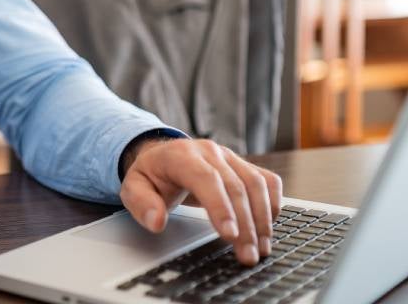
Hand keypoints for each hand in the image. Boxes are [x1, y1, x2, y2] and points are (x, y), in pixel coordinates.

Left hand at [120, 138, 281, 265]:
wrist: (163, 156)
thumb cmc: (151, 175)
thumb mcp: (133, 188)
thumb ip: (141, 204)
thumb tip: (156, 221)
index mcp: (180, 155)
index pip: (205, 178)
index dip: (220, 206)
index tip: (229, 235)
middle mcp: (209, 152)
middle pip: (235, 186)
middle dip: (245, 224)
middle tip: (248, 255)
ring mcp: (230, 157)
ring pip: (256, 184)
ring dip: (262, 219)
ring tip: (261, 248)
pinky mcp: (243, 165)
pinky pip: (267, 181)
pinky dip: (273, 203)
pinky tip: (268, 226)